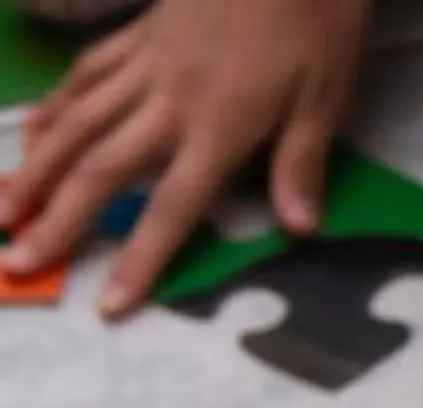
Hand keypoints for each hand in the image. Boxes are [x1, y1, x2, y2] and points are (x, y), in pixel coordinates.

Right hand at [0, 0, 370, 314]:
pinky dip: (55, 107)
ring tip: (1, 209)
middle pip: (103, 168)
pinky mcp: (137, 33)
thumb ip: (301, 162)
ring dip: (35, 168)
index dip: (141, 257)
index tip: (109, 303)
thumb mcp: (327, 96)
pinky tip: (30, 132)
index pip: (175, 205)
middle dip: (59, 219)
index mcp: (222, 124)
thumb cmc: (316, 19)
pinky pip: (86, 75)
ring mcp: (145, 62)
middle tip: (18, 261)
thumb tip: (297, 229)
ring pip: (77, 121)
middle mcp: (170, 99)